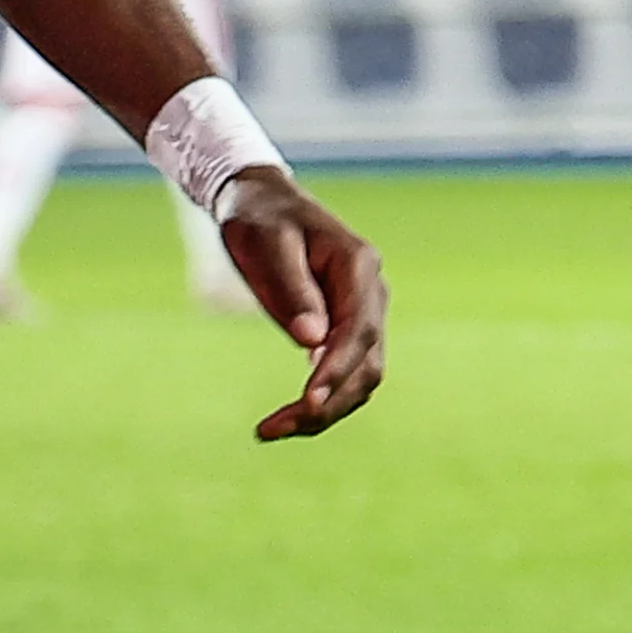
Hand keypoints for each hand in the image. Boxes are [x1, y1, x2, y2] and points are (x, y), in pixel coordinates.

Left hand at [214, 169, 385, 440]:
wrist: (262, 202)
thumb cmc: (260, 218)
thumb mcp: (266, 244)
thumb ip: (291, 288)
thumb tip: (313, 341)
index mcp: (358, 265)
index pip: (358, 331)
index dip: (336, 371)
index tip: (308, 402)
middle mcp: (371, 291)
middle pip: (367, 364)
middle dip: (328, 403)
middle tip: (274, 429)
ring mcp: (363, 311)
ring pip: (361, 376)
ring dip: (326, 410)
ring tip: (272, 430)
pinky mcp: (347, 328)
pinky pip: (346, 372)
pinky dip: (324, 399)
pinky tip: (288, 415)